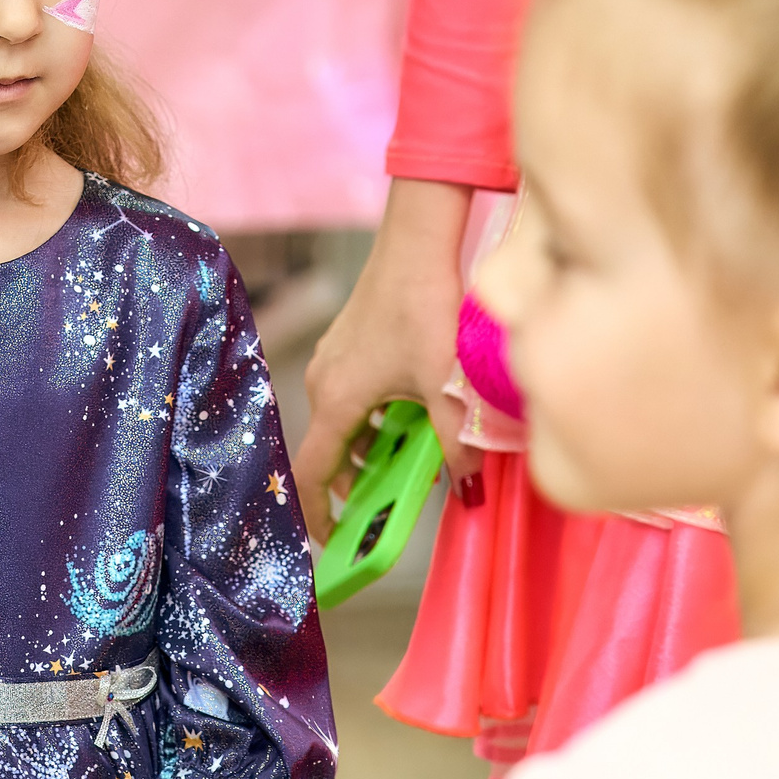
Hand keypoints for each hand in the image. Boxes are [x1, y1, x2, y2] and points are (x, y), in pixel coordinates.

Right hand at [296, 178, 482, 535]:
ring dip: (369, 451)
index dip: (319, 513)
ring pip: (343, 425)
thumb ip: (455, 442)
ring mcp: (333, 360)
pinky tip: (413, 417)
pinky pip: (352, 399)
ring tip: (412, 462)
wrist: (419, 239)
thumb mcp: (446, 384)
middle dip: (356, 484)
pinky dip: (374, 421)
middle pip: (329, 451)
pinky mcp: (349, 343)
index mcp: (338, 399)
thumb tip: (467, 488)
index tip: (336, 540)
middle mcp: (325, 381)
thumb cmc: (427, 306)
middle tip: (391, 505)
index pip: (312, 472)